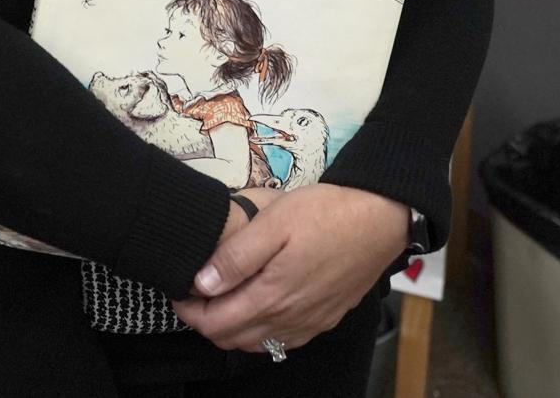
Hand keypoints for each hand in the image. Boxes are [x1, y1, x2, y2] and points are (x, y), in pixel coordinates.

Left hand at [173, 185, 407, 352]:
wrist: (381, 219)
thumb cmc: (326, 214)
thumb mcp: (274, 223)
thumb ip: (236, 257)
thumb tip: (202, 284)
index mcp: (272, 297)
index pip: (215, 323)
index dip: (189, 311)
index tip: (178, 290)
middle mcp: (290, 320)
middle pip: (232, 339)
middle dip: (206, 321)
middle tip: (194, 293)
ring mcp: (310, 323)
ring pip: (257, 343)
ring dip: (232, 328)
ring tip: (222, 297)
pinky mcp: (325, 319)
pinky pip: (282, 341)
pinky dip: (260, 331)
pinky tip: (258, 307)